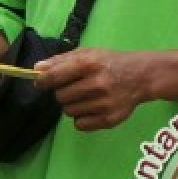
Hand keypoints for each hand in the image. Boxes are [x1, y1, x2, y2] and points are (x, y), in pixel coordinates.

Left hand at [36, 48, 152, 130]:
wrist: (140, 76)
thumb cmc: (108, 62)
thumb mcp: (86, 54)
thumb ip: (60, 61)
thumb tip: (37, 69)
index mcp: (89, 64)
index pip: (54, 76)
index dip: (42, 81)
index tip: (41, 82)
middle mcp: (97, 84)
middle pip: (60, 96)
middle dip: (62, 92)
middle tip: (73, 88)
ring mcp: (105, 103)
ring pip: (68, 111)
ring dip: (71, 105)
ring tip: (84, 97)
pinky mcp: (110, 119)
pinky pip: (80, 125)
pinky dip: (81, 118)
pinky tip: (91, 108)